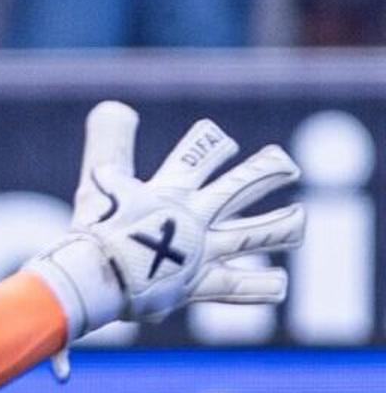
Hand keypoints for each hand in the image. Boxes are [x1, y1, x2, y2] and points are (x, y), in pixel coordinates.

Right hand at [28, 102, 300, 347]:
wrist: (97, 278)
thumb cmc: (94, 231)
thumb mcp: (99, 184)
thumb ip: (109, 143)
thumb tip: (113, 104)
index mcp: (172, 191)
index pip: (199, 155)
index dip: (210, 144)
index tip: (219, 140)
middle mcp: (197, 217)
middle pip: (244, 185)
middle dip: (267, 171)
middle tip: (285, 163)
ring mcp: (204, 251)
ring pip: (257, 233)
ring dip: (284, 224)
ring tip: (299, 217)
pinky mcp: (203, 284)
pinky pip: (241, 288)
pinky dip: (262, 285)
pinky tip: (278, 282)